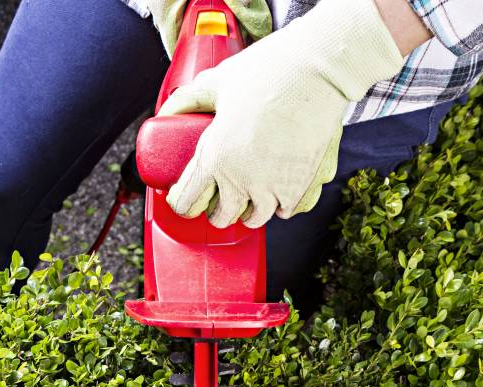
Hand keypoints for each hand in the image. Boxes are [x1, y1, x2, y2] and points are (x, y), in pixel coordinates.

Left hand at [158, 0, 404, 227]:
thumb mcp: (216, 82)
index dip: (182, 204)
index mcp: (215, 158)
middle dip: (217, 210)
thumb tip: (164, 114)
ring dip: (250, 210)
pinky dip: (282, 204)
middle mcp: (241, 180)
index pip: (188, 202)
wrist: (318, 72)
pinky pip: (286, 212)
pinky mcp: (300, 189)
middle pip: (222, 218)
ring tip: (251, 195)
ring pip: (255, 219)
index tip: (184, 201)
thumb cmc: (267, 72)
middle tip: (220, 198)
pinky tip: (279, 190)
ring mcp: (272, 188)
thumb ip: (186, 101)